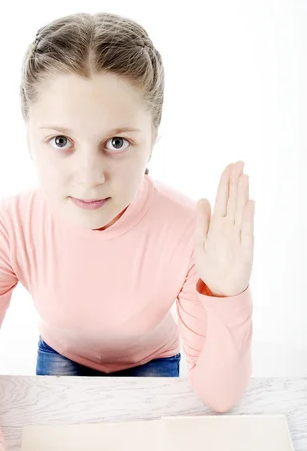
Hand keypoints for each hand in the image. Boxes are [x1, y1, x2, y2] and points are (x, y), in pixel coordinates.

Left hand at [194, 160, 254, 296]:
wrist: (222, 288)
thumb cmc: (211, 266)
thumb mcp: (201, 242)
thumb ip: (202, 221)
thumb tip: (202, 199)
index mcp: (218, 224)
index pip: (222, 198)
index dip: (225, 182)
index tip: (229, 166)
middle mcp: (229, 226)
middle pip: (232, 199)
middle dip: (235, 181)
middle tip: (239, 163)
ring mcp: (238, 235)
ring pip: (239, 209)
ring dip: (241, 193)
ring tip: (244, 176)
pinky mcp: (246, 246)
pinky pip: (246, 228)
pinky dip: (247, 216)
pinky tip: (249, 203)